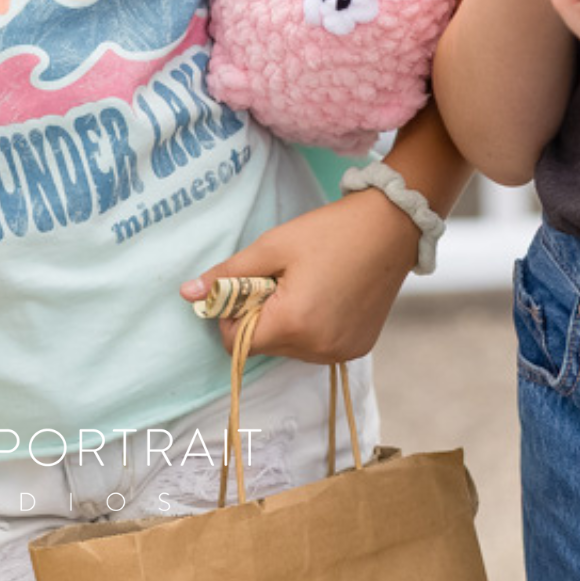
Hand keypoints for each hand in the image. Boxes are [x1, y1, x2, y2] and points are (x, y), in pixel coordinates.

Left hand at [179, 189, 416, 363]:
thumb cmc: (329, 232)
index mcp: (293, 325)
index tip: (248, 284)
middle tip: (279, 278)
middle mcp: (318, 349)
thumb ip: (228, 275)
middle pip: (263, 346)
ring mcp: (340, 353)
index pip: (236, 342)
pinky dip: (310, 328)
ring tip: (305, 285)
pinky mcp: (357, 349)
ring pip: (288, 349)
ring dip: (285, 323)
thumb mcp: (272, 246)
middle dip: (260, 316)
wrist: (391, 227)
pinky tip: (325, 295)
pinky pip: (316, 348)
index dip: (232, 314)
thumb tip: (187, 294)